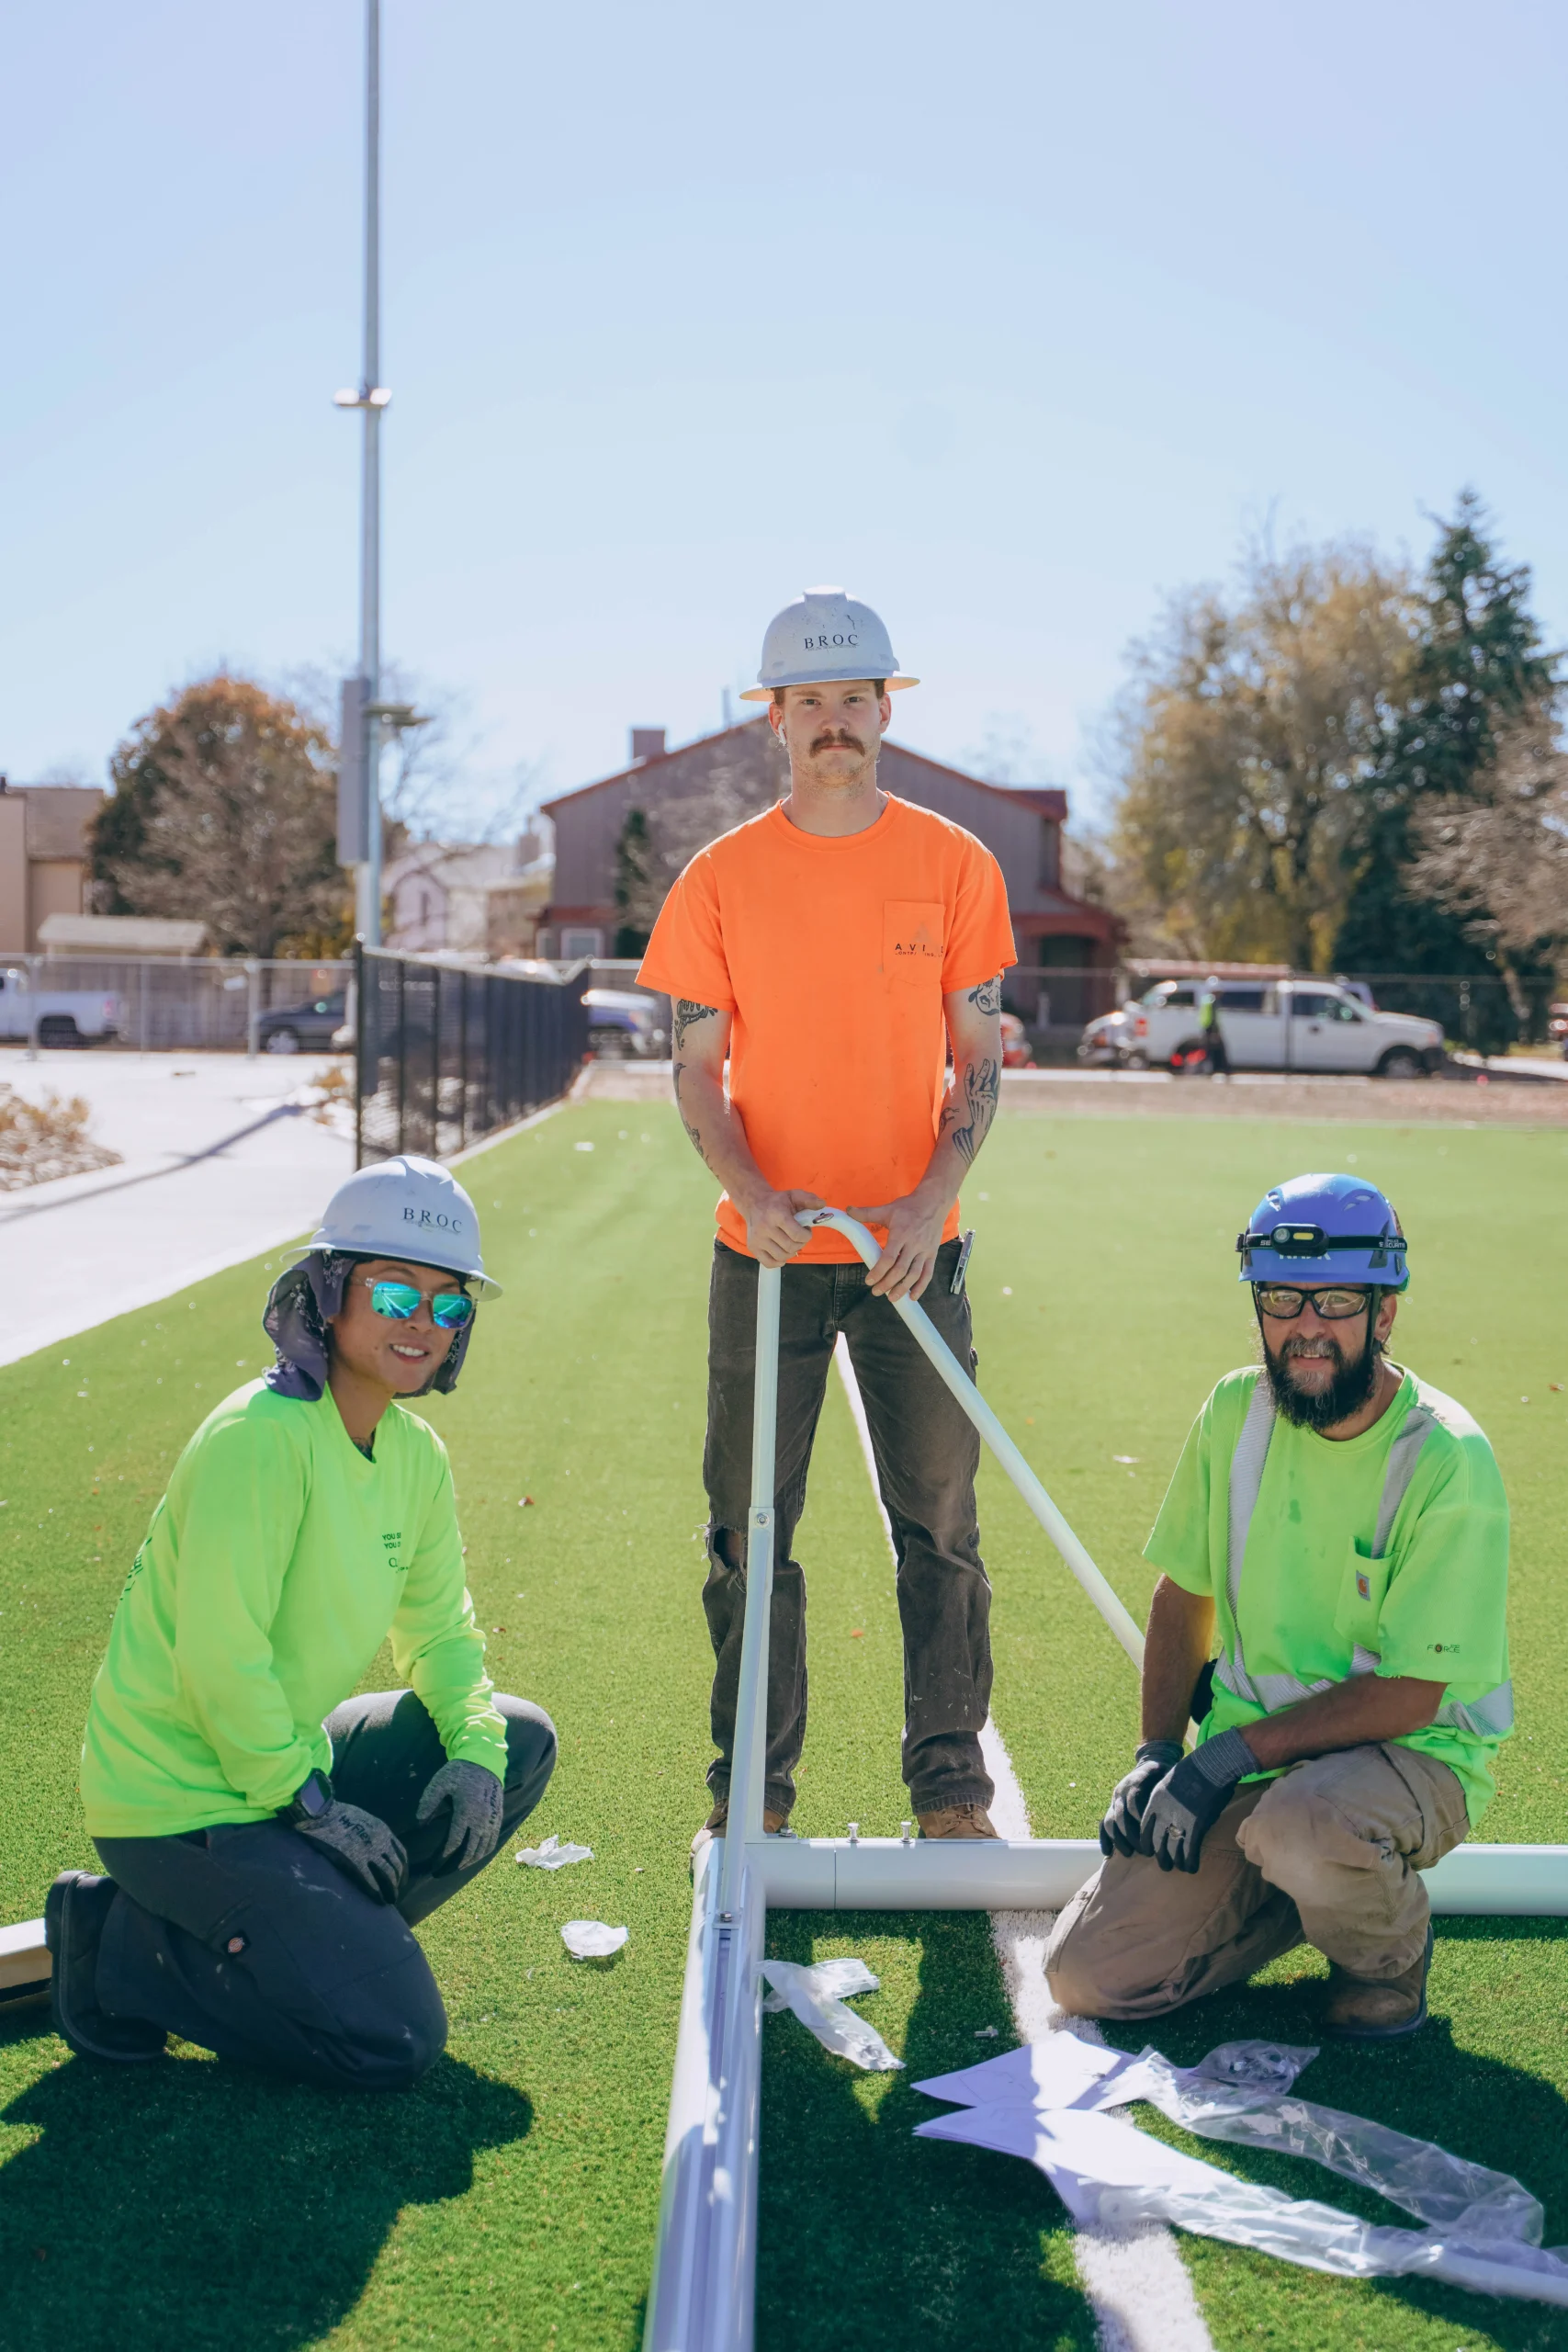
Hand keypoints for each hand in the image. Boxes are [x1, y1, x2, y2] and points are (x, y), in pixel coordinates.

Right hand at [292, 1800, 407, 1903]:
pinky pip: (370, 1880)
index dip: (403, 1869)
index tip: (401, 1879)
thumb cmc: (339, 1814)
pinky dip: (376, 1892)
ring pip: (387, 1875)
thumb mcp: (365, 1820)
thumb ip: (373, 1832)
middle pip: (396, 1867)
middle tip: (395, 1895)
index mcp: (384, 1831)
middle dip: (398, 1883)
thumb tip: (375, 1844)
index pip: (401, 1854)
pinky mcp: (355, 1861)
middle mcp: (382, 1842)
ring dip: (390, 1890)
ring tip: (389, 1900)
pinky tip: (378, 1900)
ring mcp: (370, 1852)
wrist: (323, 1813)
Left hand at [415, 1759, 504, 1869]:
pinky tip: (473, 1856)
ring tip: (456, 1867)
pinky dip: (483, 1852)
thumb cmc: (459, 1771)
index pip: (454, 1843)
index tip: (434, 1865)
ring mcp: (492, 1820)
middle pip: (469, 1852)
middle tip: (441, 1872)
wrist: (485, 1760)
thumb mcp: (439, 1782)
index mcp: (466, 1812)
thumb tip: (420, 1823)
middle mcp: (481, 1820)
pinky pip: (492, 1841)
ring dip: (469, 1862)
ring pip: (482, 1849)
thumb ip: (428, 1803)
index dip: (443, 1858)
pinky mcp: (498, 1817)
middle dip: (455, 1866)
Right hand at [737, 1186, 823, 1267]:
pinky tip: (781, 1251)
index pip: (797, 1235)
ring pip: (781, 1257)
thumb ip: (809, 1199)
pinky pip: (769, 1263)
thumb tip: (822, 1204)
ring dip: (791, 1252)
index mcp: (776, 1214)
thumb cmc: (777, 1201)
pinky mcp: (752, 1247)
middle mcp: (765, 1228)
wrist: (754, 1203)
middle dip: (800, 1243)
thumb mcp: (794, 1195)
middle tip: (798, 1236)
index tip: (805, 1229)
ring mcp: (757, 1239)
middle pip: (790, 1247)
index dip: (807, 1235)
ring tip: (790, 1242)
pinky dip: (779, 1261)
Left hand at [848, 1193, 949, 1301]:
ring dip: (903, 1288)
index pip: (889, 1258)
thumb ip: (867, 1213)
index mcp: (901, 1233)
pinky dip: (921, 1287)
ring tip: (891, 1298)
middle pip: (900, 1269)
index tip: (869, 1281)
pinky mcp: (933, 1254)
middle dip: (887, 1283)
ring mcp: (925, 1250)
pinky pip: (928, 1273)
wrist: (934, 1202)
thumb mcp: (887, 1209)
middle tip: (876, 1291)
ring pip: (914, 1274)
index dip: (878, 1271)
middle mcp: (914, 1244)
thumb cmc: (908, 1207)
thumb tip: (848, 1210)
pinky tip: (912, 1296)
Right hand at [1099, 1740, 1183, 1856]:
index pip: (1133, 1803)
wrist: (1153, 1760)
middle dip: (1132, 1835)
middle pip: (1121, 1815)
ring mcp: (1115, 1799)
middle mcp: (1121, 1790)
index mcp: (1135, 1781)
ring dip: (1119, 1839)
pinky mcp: (1112, 1806)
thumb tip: (1180, 1811)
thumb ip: (1170, 1791)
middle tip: (1145, 1851)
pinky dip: (1105, 1838)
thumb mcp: (1169, 1776)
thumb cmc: (1166, 1772)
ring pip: (1110, 1821)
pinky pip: (1104, 1823)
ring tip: (1129, 1854)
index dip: (1141, 1821)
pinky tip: (1109, 1852)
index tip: (1154, 1835)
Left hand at [1137, 1728, 1258, 1873]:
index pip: (1144, 1829)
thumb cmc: (1194, 1770)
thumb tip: (1168, 1813)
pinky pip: (1190, 1851)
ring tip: (1180, 1868)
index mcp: (1155, 1802)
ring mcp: (1179, 1821)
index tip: (1150, 1850)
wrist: (1210, 1764)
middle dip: (1160, 1857)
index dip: (1147, 1842)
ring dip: (1175, 1863)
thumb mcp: (1170, 1782)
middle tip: (1165, 1865)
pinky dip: (1190, 1862)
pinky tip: (1193, 1868)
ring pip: (1172, 1851)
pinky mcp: (1196, 1827)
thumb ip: (1166, 1799)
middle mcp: (1163, 1813)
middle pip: (1156, 1843)